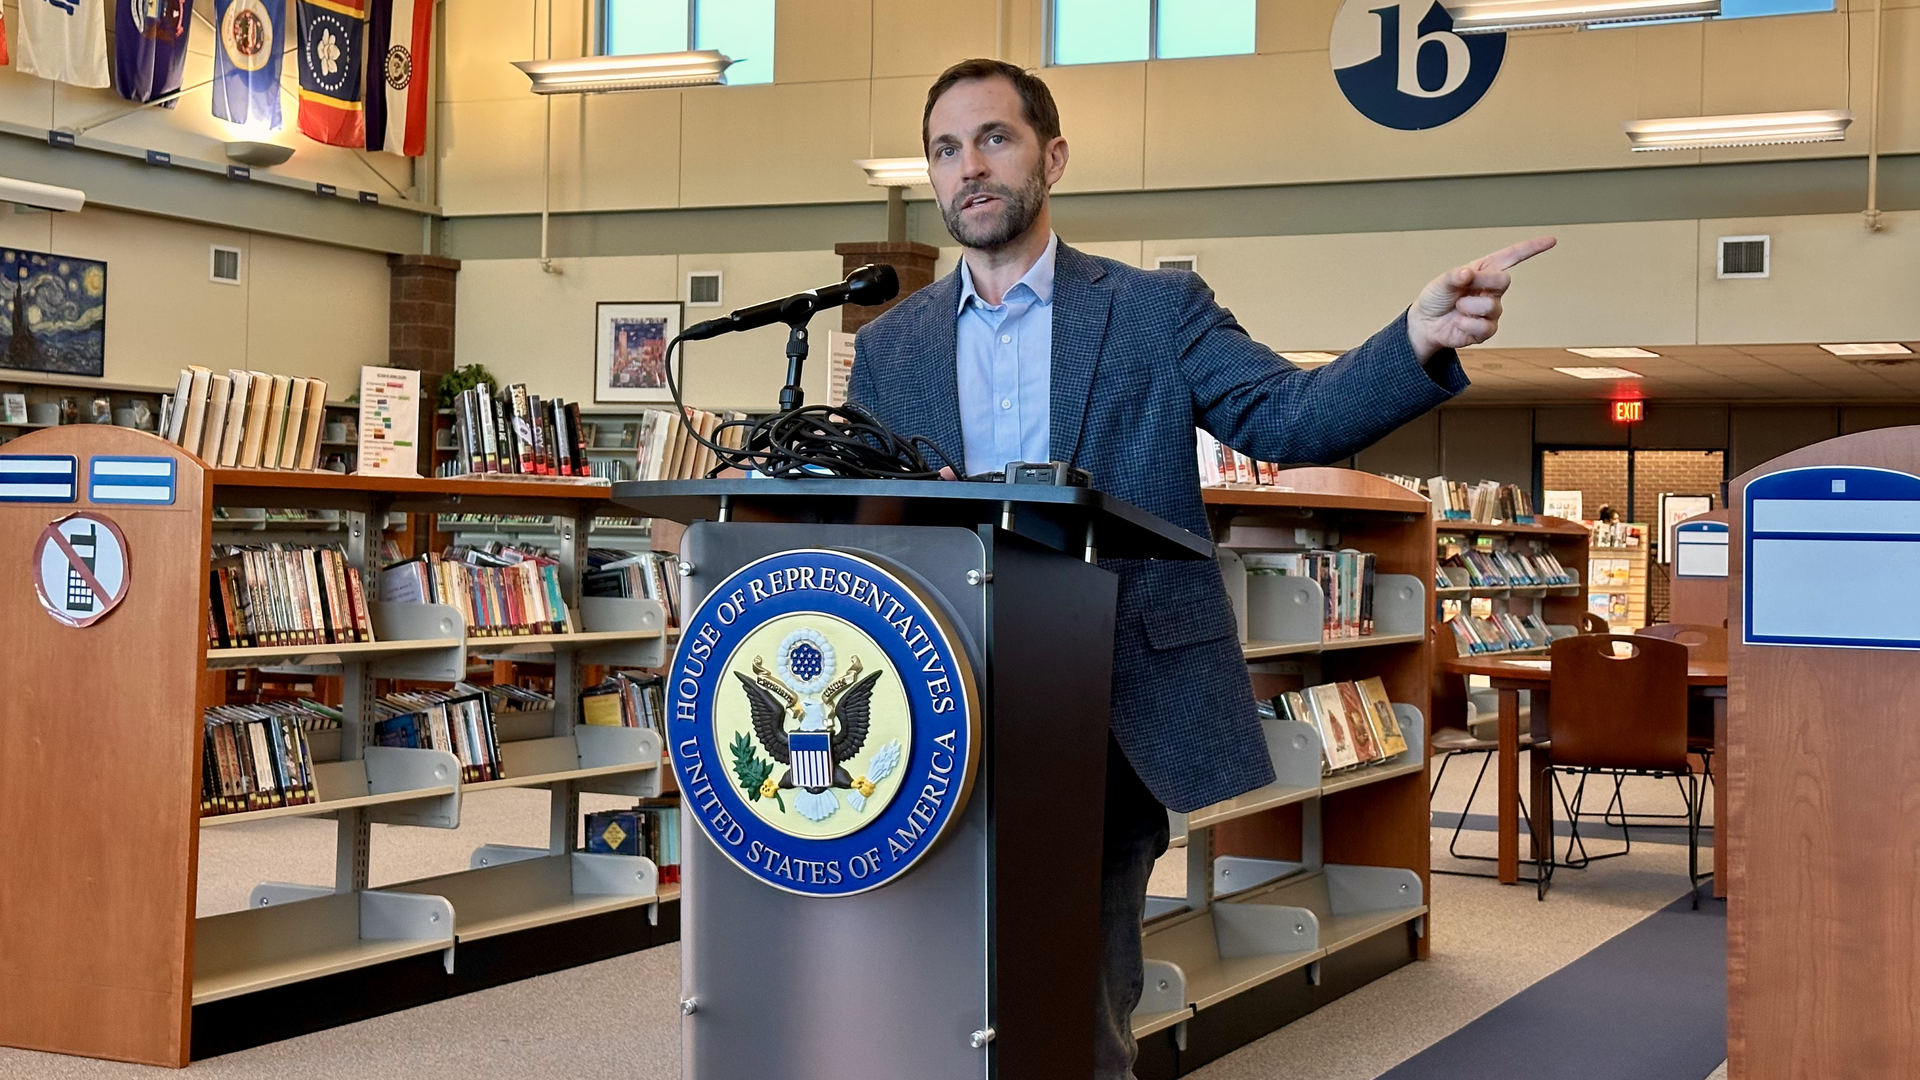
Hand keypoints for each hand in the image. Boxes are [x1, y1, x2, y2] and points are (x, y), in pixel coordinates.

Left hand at [1407, 236, 1555, 361]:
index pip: (1512, 256)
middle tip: (1461, 291)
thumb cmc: (1435, 298)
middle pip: (1504, 280)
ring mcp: (1492, 309)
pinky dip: (1467, 325)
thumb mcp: (1441, 282)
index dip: (1532, 249)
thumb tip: (1467, 273)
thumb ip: (1453, 276)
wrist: (1426, 324)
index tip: (1551, 240)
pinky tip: (1459, 323)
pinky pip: (1485, 327)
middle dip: (1482, 284)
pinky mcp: (1488, 329)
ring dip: (1468, 308)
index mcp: (1484, 270)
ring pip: (1491, 306)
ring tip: (1457, 309)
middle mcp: (1492, 289)